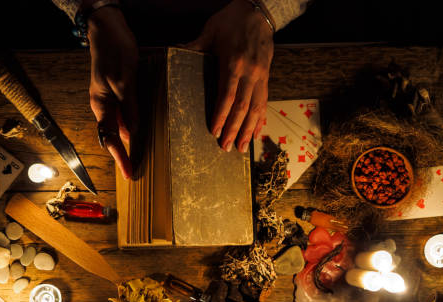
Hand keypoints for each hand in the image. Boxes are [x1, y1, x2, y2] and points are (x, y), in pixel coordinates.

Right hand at [87, 7, 138, 178]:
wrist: (107, 28)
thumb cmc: (114, 51)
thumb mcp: (124, 81)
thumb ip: (130, 107)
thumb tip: (134, 133)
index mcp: (100, 104)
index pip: (110, 138)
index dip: (120, 157)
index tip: (128, 172)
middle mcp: (103, 106)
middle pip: (114, 136)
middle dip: (124, 154)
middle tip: (135, 171)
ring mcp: (110, 99)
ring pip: (121, 126)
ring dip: (131, 141)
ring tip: (141, 157)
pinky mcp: (119, 92)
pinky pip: (126, 115)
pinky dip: (134, 125)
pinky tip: (145, 130)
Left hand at [186, 0, 273, 152]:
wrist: (259, 11)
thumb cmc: (232, 20)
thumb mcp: (210, 31)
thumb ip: (195, 46)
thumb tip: (175, 52)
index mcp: (233, 63)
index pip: (227, 95)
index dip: (221, 115)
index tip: (214, 131)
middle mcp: (249, 72)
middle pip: (242, 106)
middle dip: (234, 129)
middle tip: (226, 147)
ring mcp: (260, 75)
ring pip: (256, 107)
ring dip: (249, 129)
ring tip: (242, 147)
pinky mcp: (266, 76)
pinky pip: (265, 101)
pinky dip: (261, 119)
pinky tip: (258, 132)